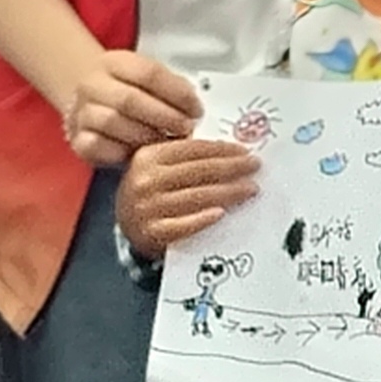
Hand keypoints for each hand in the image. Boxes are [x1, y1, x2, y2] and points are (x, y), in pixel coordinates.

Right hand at [62, 50, 200, 166]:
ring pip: (112, 123)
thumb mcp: (150, 80)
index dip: (177, 93)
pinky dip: (121, 152)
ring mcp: (81, 112)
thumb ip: (173, 89)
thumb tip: (193, 107)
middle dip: (164, 117)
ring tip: (166, 141)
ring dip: (146, 135)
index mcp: (114, 62)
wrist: (92, 102)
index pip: (149, 73)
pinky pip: (97, 147)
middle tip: (185, 128)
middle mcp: (93, 84)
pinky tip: (139, 152)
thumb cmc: (128, 91)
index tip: (196, 109)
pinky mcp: (77, 139)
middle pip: (130, 99)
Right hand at [117, 138, 261, 259]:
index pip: (194, 149)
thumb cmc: (150, 190)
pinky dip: (204, 219)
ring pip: (198, 197)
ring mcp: (148, 208)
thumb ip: (184, 152)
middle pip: (199, 171)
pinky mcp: (152, 233)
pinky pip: (183, 225)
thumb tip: (230, 149)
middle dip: (232, 168)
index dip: (223, 149)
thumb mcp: (157, 165)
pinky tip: (222, 213)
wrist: (126, 224)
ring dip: (229, 192)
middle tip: (255, 166)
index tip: (245, 151)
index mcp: (149, 157)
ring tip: (250, 188)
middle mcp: (146, 181)